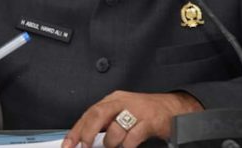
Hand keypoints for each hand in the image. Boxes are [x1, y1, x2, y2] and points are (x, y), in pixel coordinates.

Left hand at [62, 91, 202, 147]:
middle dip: (87, 133)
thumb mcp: (122, 112)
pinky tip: (129, 145)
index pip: (89, 112)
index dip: (76, 129)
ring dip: (111, 143)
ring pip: (115, 129)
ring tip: (116, 145)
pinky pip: (132, 137)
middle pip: (98, 114)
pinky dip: (127, 145)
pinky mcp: (150, 121)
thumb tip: (85, 139)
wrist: (173, 108)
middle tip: (84, 146)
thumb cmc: (146, 112)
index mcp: (114, 99)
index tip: (68, 144)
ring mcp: (137, 110)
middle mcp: (123, 101)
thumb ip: (105, 122)